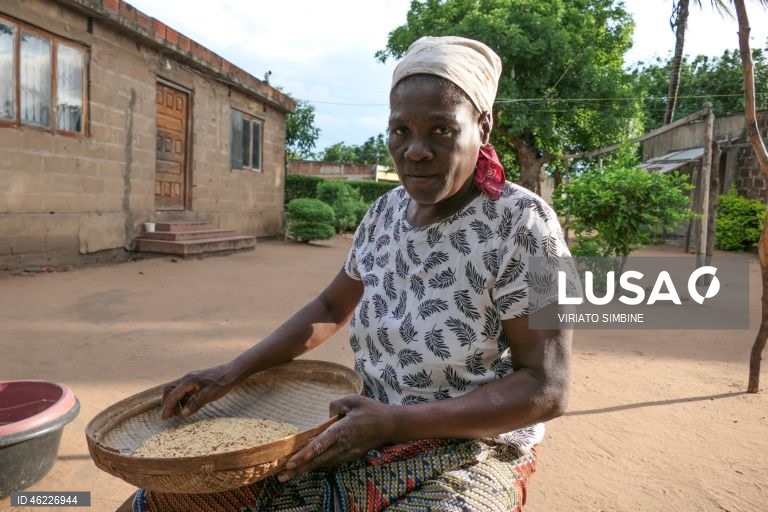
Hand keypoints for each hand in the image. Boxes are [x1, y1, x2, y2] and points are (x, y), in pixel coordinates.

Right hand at [160, 362, 241, 418]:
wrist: (234, 371)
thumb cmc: (223, 382)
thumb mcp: (210, 395)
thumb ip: (195, 404)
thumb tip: (182, 414)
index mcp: (189, 380)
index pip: (172, 395)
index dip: (167, 407)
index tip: (164, 418)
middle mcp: (188, 378)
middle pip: (170, 390)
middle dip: (167, 403)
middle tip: (167, 416)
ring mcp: (192, 379)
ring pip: (177, 390)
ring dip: (174, 401)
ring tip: (176, 414)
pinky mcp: (197, 381)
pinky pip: (185, 390)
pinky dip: (182, 399)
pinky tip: (186, 407)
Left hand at [278, 395, 397, 481]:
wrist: (391, 425)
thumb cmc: (371, 410)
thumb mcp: (353, 400)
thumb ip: (336, 405)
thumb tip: (327, 415)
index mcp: (342, 431)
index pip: (319, 445)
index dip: (304, 455)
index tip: (290, 464)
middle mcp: (343, 446)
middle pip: (318, 460)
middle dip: (299, 470)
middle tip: (282, 477)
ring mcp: (348, 453)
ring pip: (324, 463)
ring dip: (307, 469)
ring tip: (291, 475)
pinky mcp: (351, 455)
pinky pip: (332, 461)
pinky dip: (319, 465)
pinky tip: (309, 466)